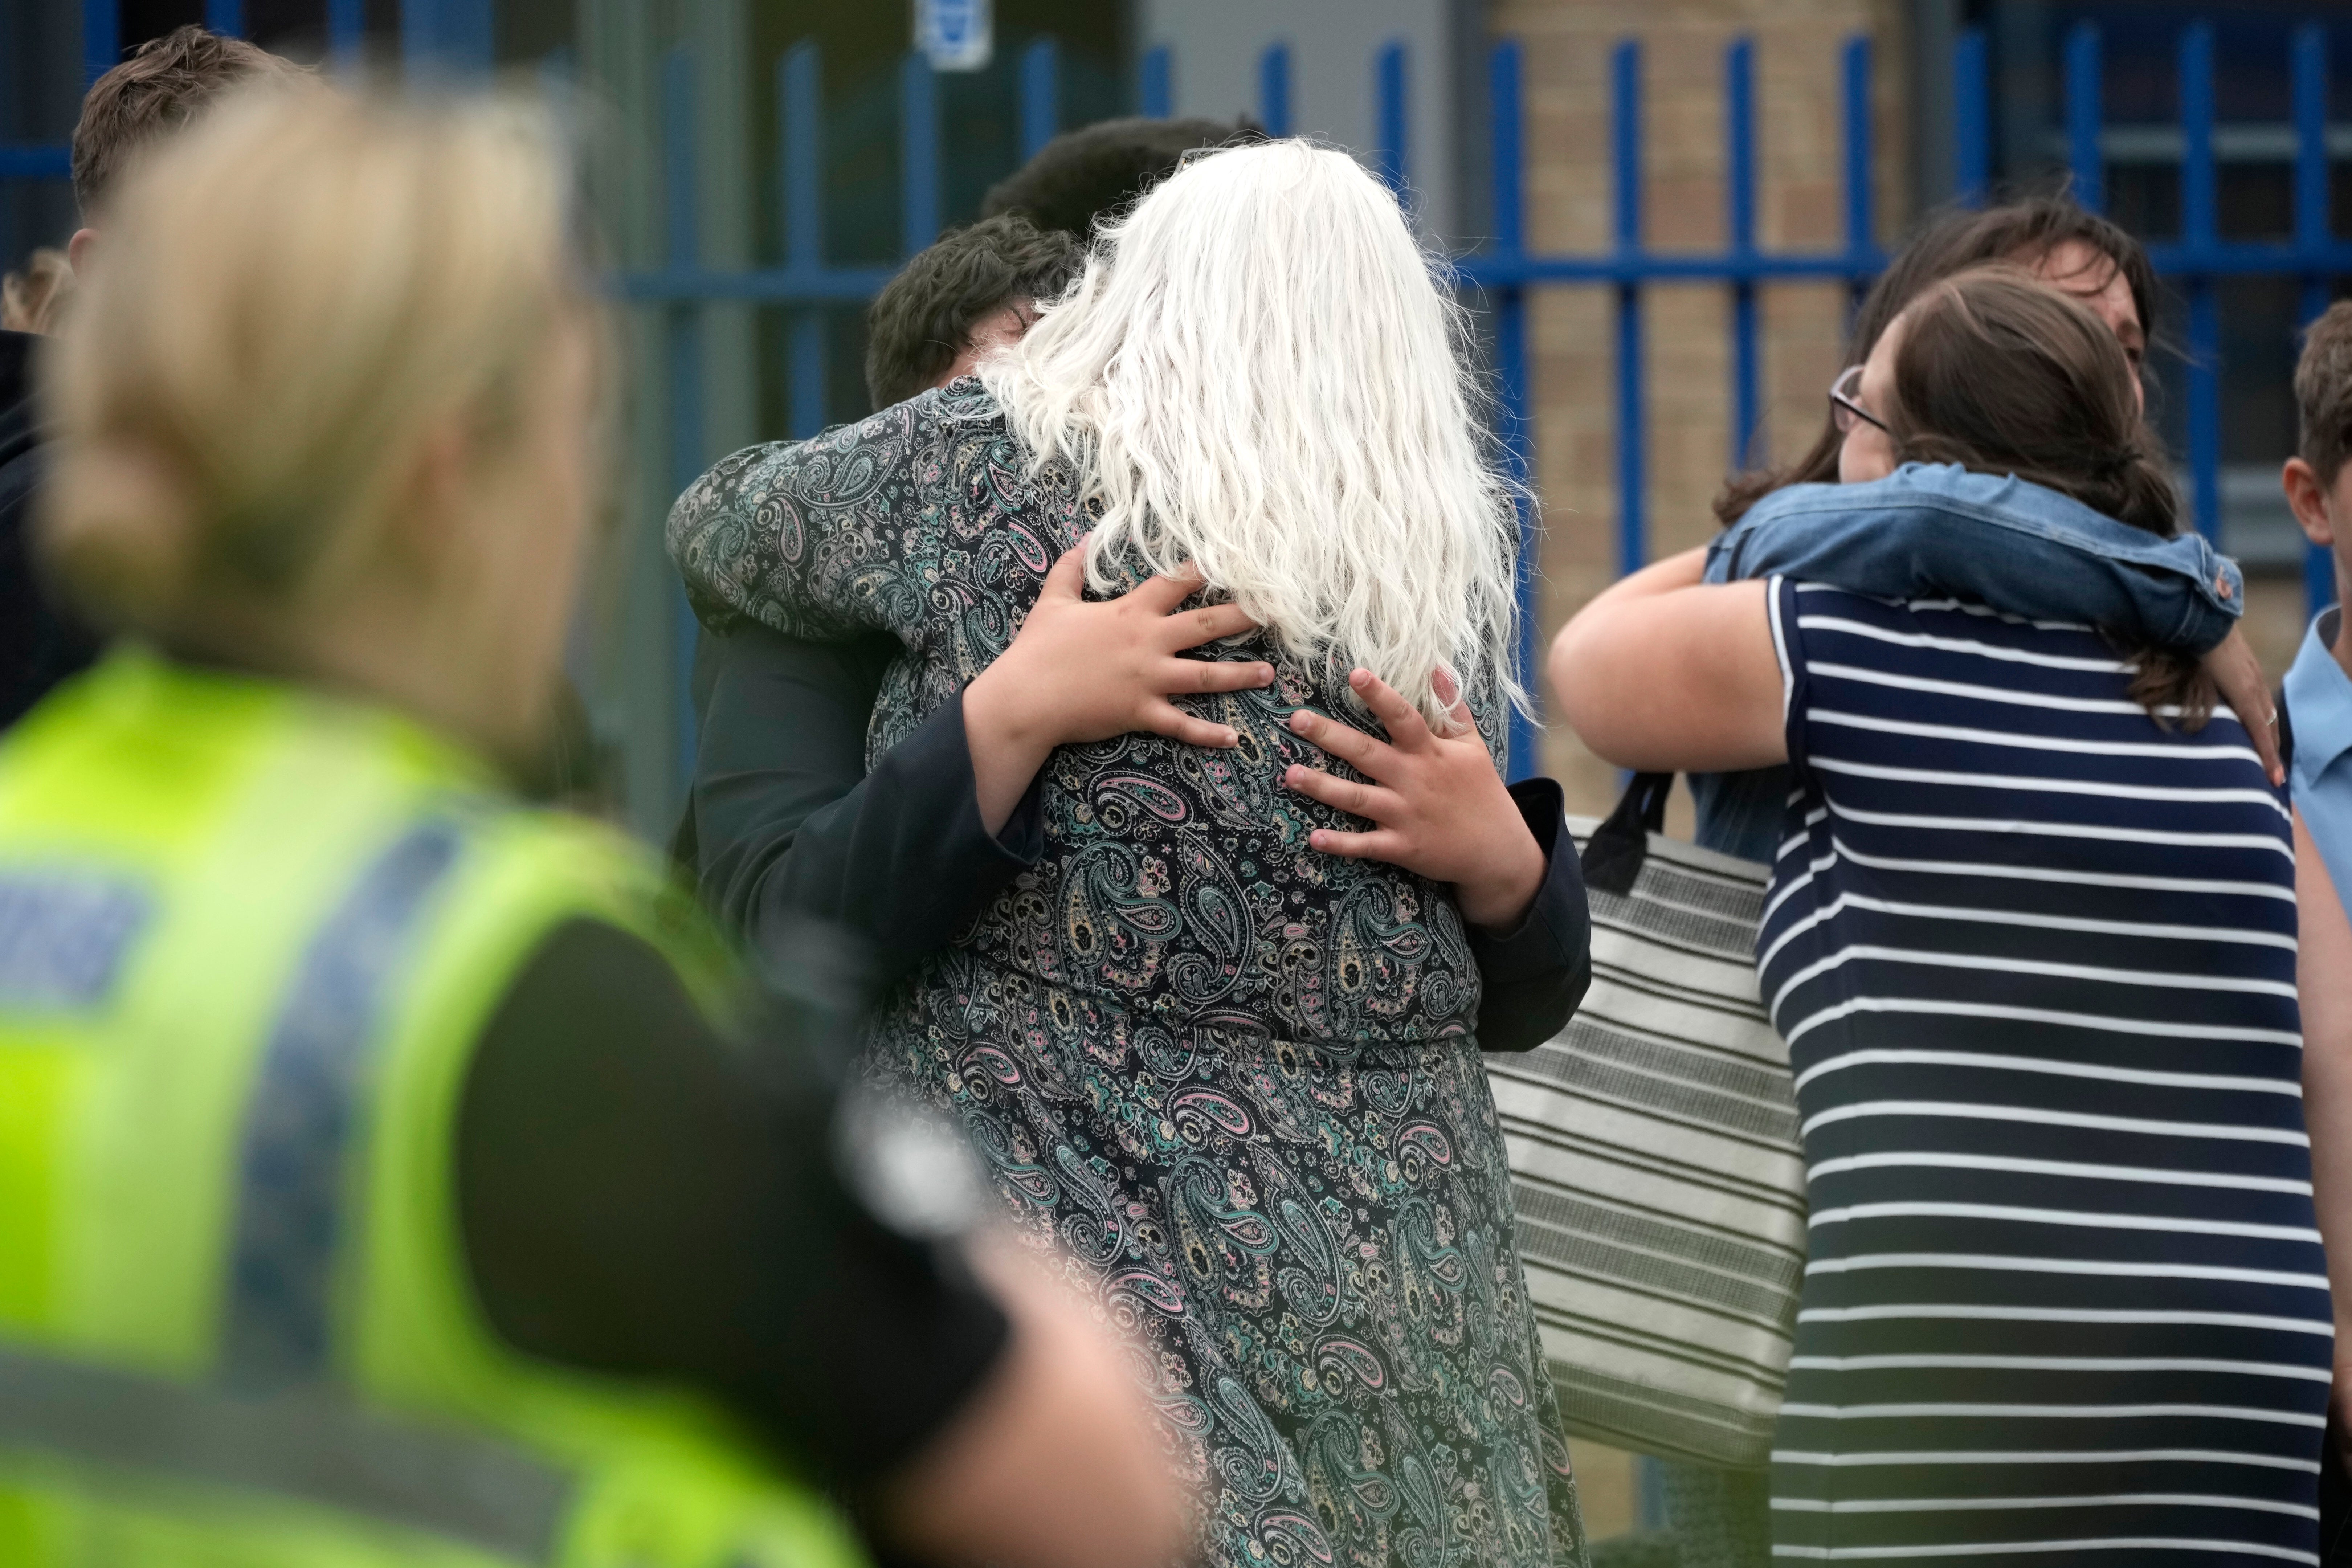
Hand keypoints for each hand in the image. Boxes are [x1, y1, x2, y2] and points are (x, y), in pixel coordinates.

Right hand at [963, 541, 1271, 832]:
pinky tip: (1233, 739)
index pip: (1176, 583)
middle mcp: (1148, 642)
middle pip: (1206, 625)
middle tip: (1276, 613)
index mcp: (1130, 612)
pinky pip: (1182, 725)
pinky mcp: (1141, 712)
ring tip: (1269, 673)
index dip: (1206, 571)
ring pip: (1206, 676)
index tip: (1237, 562)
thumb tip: (1084, 538)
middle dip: (1244, 617)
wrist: (1025, 697)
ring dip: (1240, 675)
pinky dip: (1208, 734)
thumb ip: (1071, 568)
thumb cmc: (1037, 648)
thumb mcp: (1053, 601)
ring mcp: (1148, 679)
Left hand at [1282, 668, 1544, 929]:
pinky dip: (1341, 844)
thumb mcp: (1473, 747)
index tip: (1354, 674)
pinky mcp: (1402, 847)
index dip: (1379, 695)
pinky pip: (1366, 845)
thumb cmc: (1482, 791)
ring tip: (1290, 774)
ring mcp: (1406, 815)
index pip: (1402, 716)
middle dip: (1330, 736)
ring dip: (1323, 786)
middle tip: (1297, 720)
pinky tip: (1314, 838)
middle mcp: (1414, 780)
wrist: (1498, 850)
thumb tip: (1437, 668)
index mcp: (1430, 752)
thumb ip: (1452, 709)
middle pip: (1366, 753)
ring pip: (1357, 798)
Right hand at [2202, 627, 2283, 785]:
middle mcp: (2255, 680)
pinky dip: (2267, 753)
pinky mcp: (2247, 696)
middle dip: (2272, 744)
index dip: (2262, 725)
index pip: (2259, 704)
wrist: (2202, 619)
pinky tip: (2271, 772)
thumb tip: (2176, 670)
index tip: (2262, 743)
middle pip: (2269, 719)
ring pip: (2269, 728)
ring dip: (2272, 753)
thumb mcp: (2198, 654)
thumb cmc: (2194, 633)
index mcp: (2244, 671)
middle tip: (2273, 768)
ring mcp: (2253, 688)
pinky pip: (2260, 731)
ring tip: (2274, 776)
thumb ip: (2195, 666)